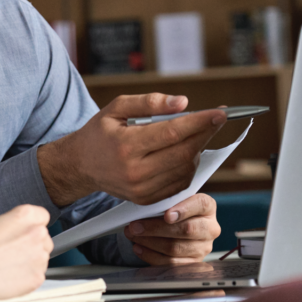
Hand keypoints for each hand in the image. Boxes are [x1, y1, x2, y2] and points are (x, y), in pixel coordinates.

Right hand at [0, 205, 52, 300]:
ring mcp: (40, 257)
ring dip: (30, 262)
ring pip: (41, 259)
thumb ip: (13, 226)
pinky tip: (9, 276)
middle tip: (13, 252)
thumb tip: (17, 234)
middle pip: (45, 239)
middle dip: (32, 245)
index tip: (25, 233)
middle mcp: (37, 234)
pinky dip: (27, 278)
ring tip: (7, 266)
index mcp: (26, 215)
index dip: (32, 226)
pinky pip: (37, 276)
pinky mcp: (37, 277)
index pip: (42, 216)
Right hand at [38, 93, 225, 205]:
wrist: (80, 165)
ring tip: (192, 134)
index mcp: (125, 145)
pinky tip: (181, 152)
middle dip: (205, 134)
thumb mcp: (116, 108)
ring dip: (196, 149)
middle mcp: (134, 171)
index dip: (200, 122)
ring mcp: (141, 189)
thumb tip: (183, 103)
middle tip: (216, 119)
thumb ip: (149, 102)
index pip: (172, 133)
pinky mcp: (147, 199)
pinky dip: (188, 165)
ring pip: (186, 169)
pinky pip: (180, 182)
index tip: (220, 113)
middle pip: (184, 153)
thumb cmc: (100, 133)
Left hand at [123, 193, 220, 265]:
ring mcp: (203, 248)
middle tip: (135, 226)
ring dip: (149, 242)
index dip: (184, 210)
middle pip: (186, 230)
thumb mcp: (172, 200)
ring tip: (132, 235)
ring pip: (175, 247)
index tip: (167, 215)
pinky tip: (138, 247)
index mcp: (207, 207)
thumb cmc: (172, 209)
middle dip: (156, 228)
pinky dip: (151, 255)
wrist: (178, 226)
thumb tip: (143, 205)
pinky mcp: (193, 263)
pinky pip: (170, 263)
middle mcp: (210, 228)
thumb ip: (164, 200)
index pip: (200, 204)